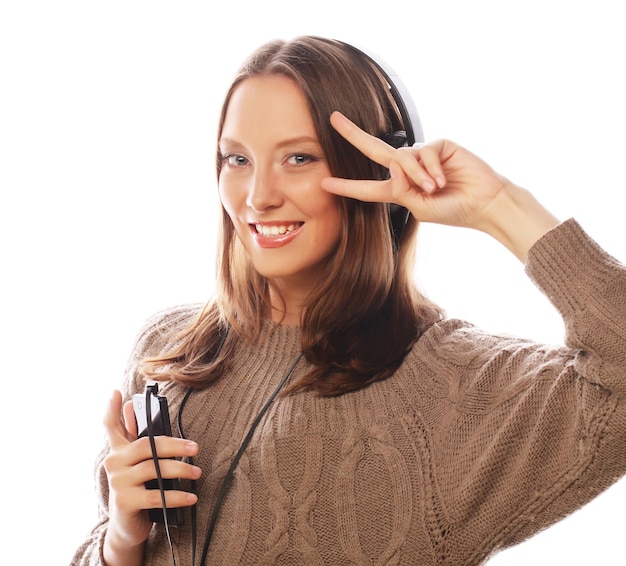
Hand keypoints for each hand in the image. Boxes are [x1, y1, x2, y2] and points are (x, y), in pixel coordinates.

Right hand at [101, 390, 200, 564]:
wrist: (127, 527)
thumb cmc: (140, 488)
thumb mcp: (140, 464)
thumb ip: (142, 442)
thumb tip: (137, 411)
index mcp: (118, 450)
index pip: (111, 426)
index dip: (112, 408)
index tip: (117, 392)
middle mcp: (114, 463)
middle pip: (146, 445)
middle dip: (174, 445)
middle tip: (195, 447)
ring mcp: (118, 482)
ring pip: (153, 469)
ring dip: (180, 470)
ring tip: (197, 472)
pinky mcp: (125, 502)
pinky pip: (156, 495)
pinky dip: (177, 496)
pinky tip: (191, 497)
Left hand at [322, 111, 558, 260]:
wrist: (485, 203)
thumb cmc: (454, 210)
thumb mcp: (421, 209)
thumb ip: (402, 191)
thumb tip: (391, 164)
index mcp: (400, 190)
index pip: (368, 188)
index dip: (347, 186)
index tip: (324, 183)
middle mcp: (408, 170)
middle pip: (374, 150)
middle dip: (353, 135)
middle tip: (333, 119)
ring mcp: (423, 156)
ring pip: (402, 158)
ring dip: (416, 176)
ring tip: (435, 188)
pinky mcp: (439, 145)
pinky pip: (423, 153)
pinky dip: (431, 168)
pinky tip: (443, 179)